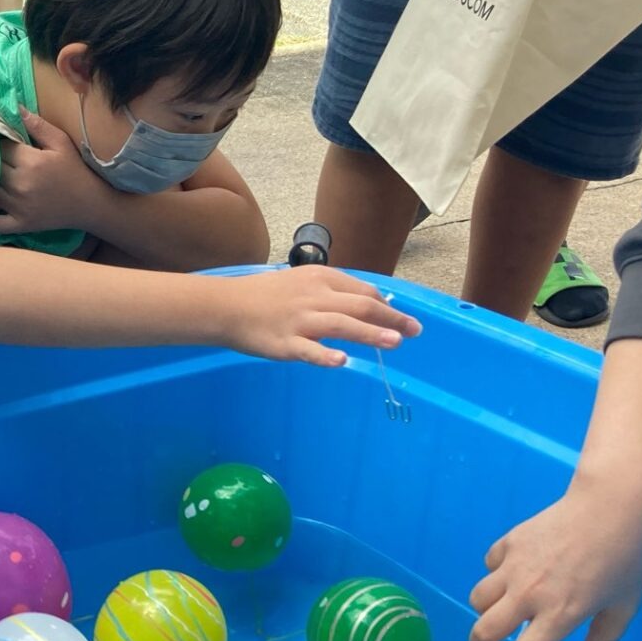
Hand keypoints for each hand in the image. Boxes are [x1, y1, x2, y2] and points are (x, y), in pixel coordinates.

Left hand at [0, 109, 108, 235]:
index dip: (1, 142)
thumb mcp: (61, 142)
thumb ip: (38, 125)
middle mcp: (22, 185)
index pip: (0, 146)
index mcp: (32, 162)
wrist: (90, 203)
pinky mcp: (20, 224)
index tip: (7, 143)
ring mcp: (19, 206)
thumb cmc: (75, 170)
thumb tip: (16, 107)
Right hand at [209, 266, 420, 366]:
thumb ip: (331, 292)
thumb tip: (366, 305)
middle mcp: (314, 297)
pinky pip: (308, 350)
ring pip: (342, 325)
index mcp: (321, 279)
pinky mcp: (284, 343)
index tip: (402, 319)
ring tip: (396, 342)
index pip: (364, 292)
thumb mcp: (301, 282)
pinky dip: (325, 355)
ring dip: (371, 333)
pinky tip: (342, 361)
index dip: (388, 306)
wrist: (226, 306)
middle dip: (392, 318)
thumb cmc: (265, 296)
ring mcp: (300, 321)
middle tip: (415, 331)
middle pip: (361, 306)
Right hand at [469, 483, 641, 640]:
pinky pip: (491, 567)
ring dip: (486, 611)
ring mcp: (515, 566)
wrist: (610, 504)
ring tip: (501, 610)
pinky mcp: (509, 543)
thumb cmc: (626, 557)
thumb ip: (604, 638)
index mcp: (560, 615)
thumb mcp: (626, 605)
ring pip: (479, 598)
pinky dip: (497, 575)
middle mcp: (530, 594)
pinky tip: (516, 572)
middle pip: (485, 629)